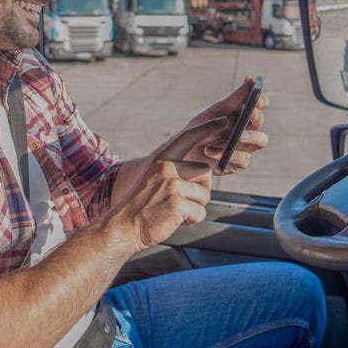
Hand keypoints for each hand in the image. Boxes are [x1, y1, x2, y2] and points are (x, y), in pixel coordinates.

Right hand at [111, 133, 216, 250]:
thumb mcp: (155, 179)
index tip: (224, 120)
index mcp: (162, 159)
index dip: (207, 128)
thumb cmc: (142, 206)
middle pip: (205, 172)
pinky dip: (192, 220)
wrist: (123, 227)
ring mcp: (172, 185)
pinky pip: (200, 212)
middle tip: (183, 201)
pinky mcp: (177, 203)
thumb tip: (205, 172)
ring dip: (195, 207)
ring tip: (175, 212)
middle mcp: (167, 168)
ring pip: (205, 194)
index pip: (188, 137)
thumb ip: (175, 171)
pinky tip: (175, 220)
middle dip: (200, 189)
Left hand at [164, 76, 268, 173]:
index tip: (256, 97)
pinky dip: (228, 154)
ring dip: (249, 136)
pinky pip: (243, 159)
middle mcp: (247, 129)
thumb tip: (251, 79)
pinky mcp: (238, 163)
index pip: (259, 104)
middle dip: (255, 117)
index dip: (261, 100)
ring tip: (238, 135)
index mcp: (242, 114)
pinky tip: (211, 151)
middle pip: (260, 122)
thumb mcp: (215, 111)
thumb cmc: (200, 127)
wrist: (184, 152)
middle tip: (249, 114)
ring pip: (260, 140)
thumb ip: (234, 98)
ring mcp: (245, 147)